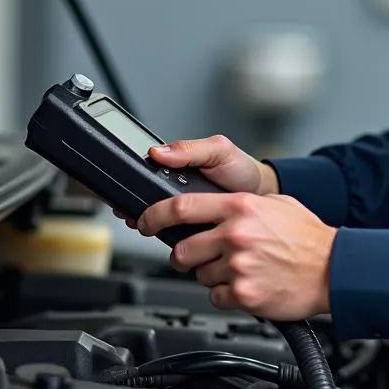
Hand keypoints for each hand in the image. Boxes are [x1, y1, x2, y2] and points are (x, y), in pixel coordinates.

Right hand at [114, 135, 278, 228]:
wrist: (261, 195)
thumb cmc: (240, 169)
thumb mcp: (219, 150)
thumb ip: (191, 149)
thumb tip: (158, 151)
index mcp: (177, 166)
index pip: (146, 174)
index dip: (133, 184)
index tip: (128, 194)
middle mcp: (175, 189)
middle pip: (146, 200)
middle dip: (138, 209)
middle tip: (137, 216)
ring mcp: (183, 210)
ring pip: (157, 220)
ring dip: (150, 225)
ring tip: (148, 227)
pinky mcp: (191, 227)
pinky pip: (173, 234)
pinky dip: (169, 237)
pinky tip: (171, 239)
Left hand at [137, 192, 335, 319]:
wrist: (334, 268)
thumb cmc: (307, 237)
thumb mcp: (275, 204)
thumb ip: (240, 206)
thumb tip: (209, 209)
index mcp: (240, 207)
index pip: (181, 208)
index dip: (154, 216)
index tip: (144, 222)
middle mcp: (236, 234)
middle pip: (182, 250)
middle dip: (185, 256)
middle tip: (200, 256)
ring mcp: (238, 266)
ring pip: (198, 275)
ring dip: (211, 275)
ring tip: (240, 269)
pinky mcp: (243, 294)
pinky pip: (215, 296)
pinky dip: (226, 294)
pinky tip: (247, 284)